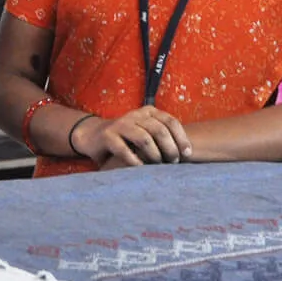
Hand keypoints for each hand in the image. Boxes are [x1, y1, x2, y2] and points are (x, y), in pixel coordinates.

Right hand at [71, 106, 192, 166]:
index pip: (170, 121)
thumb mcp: (146, 131)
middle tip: (173, 162)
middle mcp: (135, 115)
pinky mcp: (108, 136)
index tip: (187, 154)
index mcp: (148, 112)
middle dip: (169, 148)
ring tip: (158, 166)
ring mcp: (120, 124)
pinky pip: (124, 150)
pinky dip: (135, 161)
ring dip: (154, 155)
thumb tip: (187, 153)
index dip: (181, 138)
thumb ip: (162, 136)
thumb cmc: (127, 138)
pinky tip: (140, 169)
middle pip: (159, 130)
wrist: (94, 135)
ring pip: (144, 139)